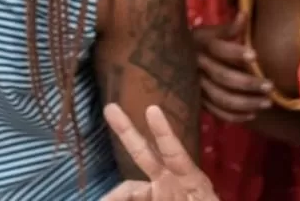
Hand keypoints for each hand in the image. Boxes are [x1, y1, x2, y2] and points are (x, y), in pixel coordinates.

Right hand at [100, 103, 218, 200]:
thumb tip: (153, 182)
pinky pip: (131, 199)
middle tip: (109, 108)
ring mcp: (158, 195)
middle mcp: (169, 183)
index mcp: (189, 181)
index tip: (152, 110)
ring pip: (128, 189)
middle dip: (127, 132)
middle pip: (144, 154)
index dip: (163, 132)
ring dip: (112, 195)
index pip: (173, 153)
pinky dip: (117, 200)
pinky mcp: (151, 200)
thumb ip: (179, 192)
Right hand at [193, 13, 272, 122]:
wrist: (166, 60)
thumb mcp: (207, 32)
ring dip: (246, 103)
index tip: (255, 56)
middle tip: (270, 86)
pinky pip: (216, 112)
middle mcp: (196, 66)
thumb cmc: (195, 43)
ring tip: (267, 103)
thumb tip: (244, 14)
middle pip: (223, 77)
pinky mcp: (197, 101)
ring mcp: (196, 86)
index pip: (218, 49)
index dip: (236, 52)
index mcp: (200, 45)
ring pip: (221, 98)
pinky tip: (252, 115)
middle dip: (248, 83)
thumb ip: (227, 28)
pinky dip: (234, 116)